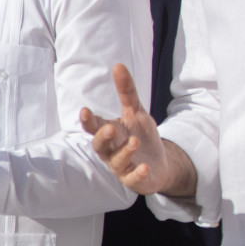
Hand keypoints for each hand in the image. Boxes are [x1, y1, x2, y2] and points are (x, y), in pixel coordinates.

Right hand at [82, 62, 172, 193]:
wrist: (159, 163)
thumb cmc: (141, 136)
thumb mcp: (136, 112)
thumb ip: (126, 92)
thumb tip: (118, 65)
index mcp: (108, 133)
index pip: (93, 127)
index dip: (88, 120)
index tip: (85, 111)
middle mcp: (110, 151)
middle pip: (99, 146)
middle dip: (102, 138)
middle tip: (110, 128)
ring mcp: (121, 166)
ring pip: (116, 162)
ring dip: (124, 152)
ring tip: (135, 142)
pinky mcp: (134, 179)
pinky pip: (132, 179)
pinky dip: (137, 174)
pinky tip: (144, 167)